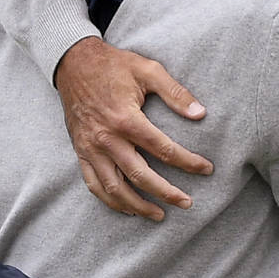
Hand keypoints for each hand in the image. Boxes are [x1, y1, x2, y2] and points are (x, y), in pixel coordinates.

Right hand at [56, 38, 213, 220]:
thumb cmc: (113, 65)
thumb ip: (175, 92)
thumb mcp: (147, 69)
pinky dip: (111, 201)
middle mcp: (106, 139)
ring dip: (138, 205)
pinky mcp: (80, 152)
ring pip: (115, 188)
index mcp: (126, 119)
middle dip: (166, 193)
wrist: (72, 63)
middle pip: (140, 176)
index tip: (206, 169)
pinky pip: (94, 184)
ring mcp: (91, 148)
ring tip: (159, 214)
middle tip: (187, 203)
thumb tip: (201, 113)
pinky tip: (127, 209)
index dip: (188, 162)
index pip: (163, 149)